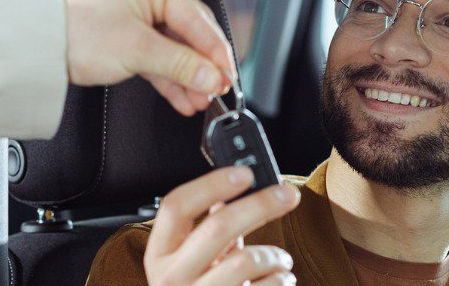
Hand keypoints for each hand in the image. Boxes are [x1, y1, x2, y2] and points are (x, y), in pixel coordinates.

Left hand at [62, 0, 237, 116]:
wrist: (38, 52)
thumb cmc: (76, 34)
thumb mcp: (137, 50)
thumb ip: (181, 65)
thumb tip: (212, 77)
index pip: (196, 18)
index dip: (215, 51)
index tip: (228, 75)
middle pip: (188, 34)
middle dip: (203, 66)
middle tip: (218, 89)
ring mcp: (135, 18)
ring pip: (172, 50)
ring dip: (188, 77)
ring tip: (200, 100)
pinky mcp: (125, 40)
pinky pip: (156, 60)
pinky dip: (169, 79)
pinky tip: (183, 98)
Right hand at [144, 167, 301, 284]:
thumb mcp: (192, 260)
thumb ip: (207, 226)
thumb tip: (232, 186)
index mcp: (159, 255)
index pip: (175, 206)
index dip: (211, 183)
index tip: (245, 173)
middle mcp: (171, 279)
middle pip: (218, 226)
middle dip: (260, 205)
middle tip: (288, 194)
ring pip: (246, 260)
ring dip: (275, 255)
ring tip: (280, 260)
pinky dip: (281, 280)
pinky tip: (279, 281)